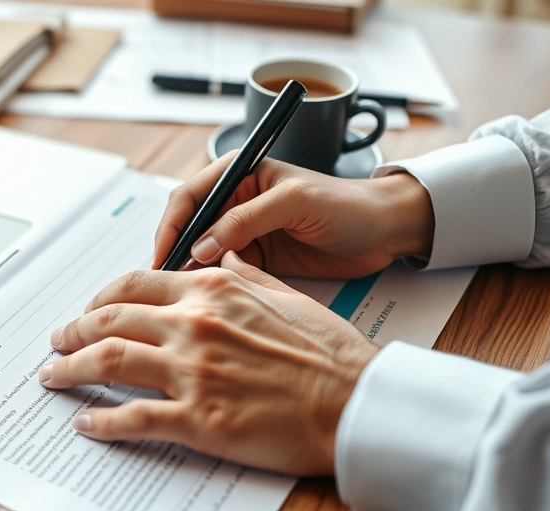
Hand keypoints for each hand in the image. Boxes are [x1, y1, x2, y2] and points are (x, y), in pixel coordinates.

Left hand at [38, 252, 378, 475]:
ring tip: (53, 378)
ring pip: (106, 362)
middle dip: (71, 331)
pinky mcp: (198, 419)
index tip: (86, 312)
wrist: (357, 402)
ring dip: (69, 369)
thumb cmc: (329, 354)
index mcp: (212, 291)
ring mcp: (192, 372)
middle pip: (107, 321)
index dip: (99, 299)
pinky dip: (101, 421)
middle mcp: (194, 325)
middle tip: (57, 342)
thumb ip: (244, 275)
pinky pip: (131, 418)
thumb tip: (222, 257)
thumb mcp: (285, 295)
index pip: (133, 285)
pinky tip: (86, 423)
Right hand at [153, 154, 434, 278]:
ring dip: (188, 271)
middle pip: (188, 226)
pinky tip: (204, 298)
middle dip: (173, 250)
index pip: (189, 196)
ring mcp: (244, 232)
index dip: (171, 225)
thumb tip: (201, 245)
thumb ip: (246, 220)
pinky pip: (221, 271)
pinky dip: (209, 284)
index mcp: (240, 173)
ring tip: (180, 294)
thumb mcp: (295, 202)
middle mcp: (236, 201)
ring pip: (200, 252)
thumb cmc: (348, 204)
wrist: (386, 231)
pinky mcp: (256, 258)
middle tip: (164, 280)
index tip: (163, 254)